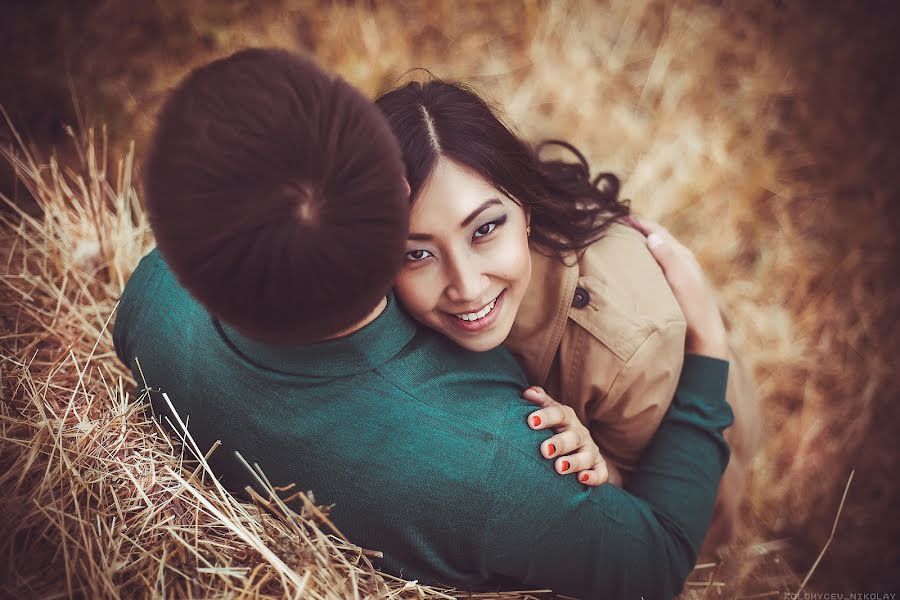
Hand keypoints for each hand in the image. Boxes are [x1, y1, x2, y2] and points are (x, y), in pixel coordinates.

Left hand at [523, 386, 608, 485]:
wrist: (577, 444)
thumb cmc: (556, 427)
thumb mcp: (549, 411)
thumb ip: (539, 401)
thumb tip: (528, 393)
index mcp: (567, 418)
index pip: (559, 414)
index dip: (546, 416)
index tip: (531, 421)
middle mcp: (580, 433)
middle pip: (573, 437)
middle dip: (559, 443)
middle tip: (544, 450)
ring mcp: (590, 451)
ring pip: (586, 456)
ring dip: (574, 462)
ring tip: (559, 467)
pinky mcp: (598, 467)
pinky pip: (600, 473)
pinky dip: (593, 477)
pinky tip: (582, 479)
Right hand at [626, 217, 728, 359]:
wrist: (704, 338)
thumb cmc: (693, 309)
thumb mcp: (682, 281)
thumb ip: (669, 258)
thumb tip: (652, 236)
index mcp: (683, 256)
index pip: (658, 231)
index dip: (639, 223)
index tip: (618, 217)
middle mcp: (681, 263)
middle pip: (656, 240)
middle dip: (637, 231)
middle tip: (614, 226)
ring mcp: (677, 277)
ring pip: (655, 254)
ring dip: (639, 246)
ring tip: (619, 244)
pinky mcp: (672, 290)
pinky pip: (654, 268)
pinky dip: (642, 262)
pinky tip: (632, 269)